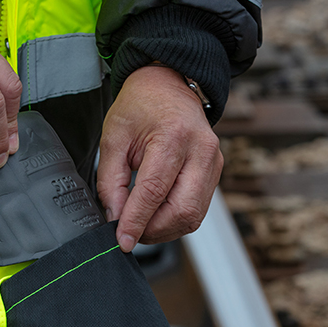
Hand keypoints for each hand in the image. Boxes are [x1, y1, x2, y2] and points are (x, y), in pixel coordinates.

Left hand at [97, 65, 222, 251]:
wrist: (169, 85)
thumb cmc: (141, 106)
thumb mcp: (113, 137)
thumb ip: (111, 181)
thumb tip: (116, 218)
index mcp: (173, 136)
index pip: (155, 191)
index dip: (137, 221)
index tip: (122, 241)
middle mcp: (201, 150)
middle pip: (182, 210)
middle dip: (154, 230)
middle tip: (130, 232)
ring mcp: (213, 161)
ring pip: (193, 215)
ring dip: (165, 229)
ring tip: (141, 224)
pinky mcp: (216, 171)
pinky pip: (198, 208)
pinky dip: (176, 219)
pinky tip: (157, 214)